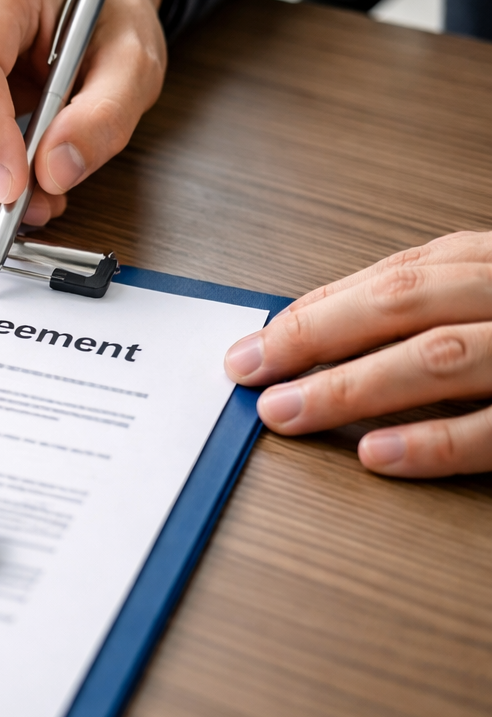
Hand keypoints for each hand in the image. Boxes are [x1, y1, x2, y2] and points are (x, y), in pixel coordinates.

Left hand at [225, 232, 491, 476]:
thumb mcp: (491, 294)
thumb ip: (428, 304)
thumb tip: (316, 329)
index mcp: (489, 264)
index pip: (389, 279)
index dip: (313, 313)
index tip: (254, 347)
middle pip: (400, 305)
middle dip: (313, 338)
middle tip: (248, 373)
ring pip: (438, 357)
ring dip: (350, 387)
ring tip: (285, 413)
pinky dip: (432, 442)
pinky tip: (374, 452)